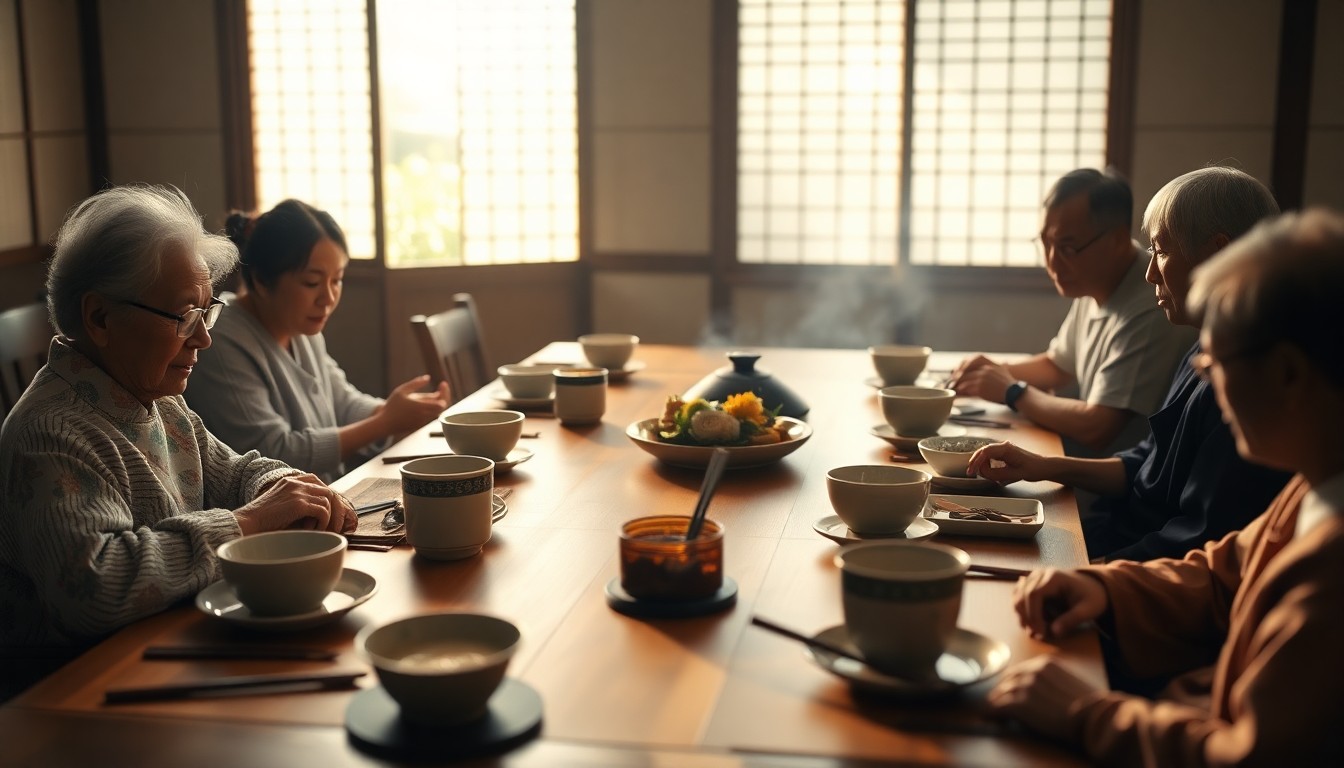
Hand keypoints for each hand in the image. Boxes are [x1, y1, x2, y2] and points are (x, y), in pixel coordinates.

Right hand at [233, 474, 355, 534]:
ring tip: (325, 530)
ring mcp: (297, 491)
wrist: (246, 523)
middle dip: (336, 508)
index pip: (318, 482)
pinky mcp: (298, 504)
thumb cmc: (262, 521)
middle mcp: (296, 482)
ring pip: (329, 500)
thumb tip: (321, 513)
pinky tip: (315, 531)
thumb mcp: (281, 505)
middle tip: (337, 525)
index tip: (331, 512)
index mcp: (290, 481)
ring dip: (330, 517)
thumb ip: (297, 503)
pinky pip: (323, 510)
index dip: (328, 498)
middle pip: (328, 491)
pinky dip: (323, 522)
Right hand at [379, 375, 450, 434]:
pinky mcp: (421, 425)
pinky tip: (430, 400)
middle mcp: (424, 416)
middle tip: (442, 387)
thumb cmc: (392, 406)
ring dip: (439, 402)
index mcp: (420, 407)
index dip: (445, 393)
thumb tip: (428, 377)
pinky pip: (432, 416)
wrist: (385, 424)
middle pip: (443, 407)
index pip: (442, 403)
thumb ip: (415, 383)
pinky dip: (434, 408)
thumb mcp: (401, 391)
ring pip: (438, 412)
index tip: (443, 383)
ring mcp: (424, 422)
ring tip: (437, 392)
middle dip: (445, 396)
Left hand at [948, 355, 1012, 401]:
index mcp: (989, 365)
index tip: (957, 372)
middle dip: (957, 378)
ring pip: (965, 380)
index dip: (963, 368)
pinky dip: (961, 390)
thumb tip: (1002, 363)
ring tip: (952, 388)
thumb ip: (998, 366)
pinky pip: (967, 388)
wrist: (1014, 393)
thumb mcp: (1003, 371)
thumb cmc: (1008, 384)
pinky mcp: (980, 387)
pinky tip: (957, 392)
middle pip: (966, 372)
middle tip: (951, 382)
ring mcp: (982, 378)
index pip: (972, 363)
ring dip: (957, 384)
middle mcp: (984, 370)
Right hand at [966, 441, 1049, 483]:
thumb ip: (997, 473)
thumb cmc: (1034, 469)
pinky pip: (991, 456)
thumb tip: (982, 472)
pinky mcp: (1005, 453)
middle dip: (975, 461)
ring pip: (986, 453)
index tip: (971, 471)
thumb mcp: (1014, 474)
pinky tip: (988, 471)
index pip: (985, 452)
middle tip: (970, 473)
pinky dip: (986, 463)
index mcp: (1006, 449)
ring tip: (981, 473)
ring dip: (981, 463)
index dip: (976, 461)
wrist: (1045, 467)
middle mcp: (1004, 446)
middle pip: (983, 451)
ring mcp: (1004, 449)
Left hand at [987, 655, 1098, 742]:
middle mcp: (1033, 671)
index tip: (1009, 689)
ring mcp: (1025, 687)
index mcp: (1046, 663)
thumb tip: (1041, 691)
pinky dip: (992, 713)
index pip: (1021, 670)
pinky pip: (998, 707)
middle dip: (1002, 691)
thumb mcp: (1070, 681)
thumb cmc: (1089, 705)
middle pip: (1008, 680)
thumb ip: (1053, 680)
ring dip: (996, 703)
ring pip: (1001, 693)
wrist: (1092, 718)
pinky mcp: (1020, 704)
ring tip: (993, 712)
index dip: (1013, 682)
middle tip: (997, 701)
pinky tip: (990, 717)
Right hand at [1012, 567, 1108, 640]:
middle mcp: (1039, 574)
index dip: (1034, 615)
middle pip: (1021, 597)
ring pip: (1017, 598)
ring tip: (1038, 630)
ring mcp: (1032, 578)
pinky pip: (1018, 599)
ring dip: (1023, 617)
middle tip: (1039, 636)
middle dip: (1027, 619)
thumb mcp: (1089, 609)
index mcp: (1053, 577)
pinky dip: (1023, 613)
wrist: (1091, 587)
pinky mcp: (1029, 585)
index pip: (1034, 594)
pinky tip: (1034, 623)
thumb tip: (1053, 632)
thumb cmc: (1090, 597)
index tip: (1041, 632)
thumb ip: (1072, 620)